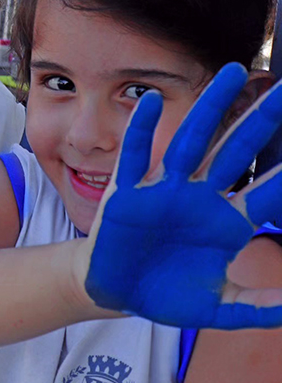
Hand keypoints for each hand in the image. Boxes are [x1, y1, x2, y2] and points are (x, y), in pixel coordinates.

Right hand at [84, 62, 281, 328]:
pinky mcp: (127, 193)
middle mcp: (199, 198)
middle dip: (261, 122)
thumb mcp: (216, 308)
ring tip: (233, 73)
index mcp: (226, 223)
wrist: (116, 293)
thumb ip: (255, 308)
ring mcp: (163, 191)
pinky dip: (141, 130)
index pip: (269, 194)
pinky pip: (135, 157)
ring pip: (192, 143)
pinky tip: (149, 102)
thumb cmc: (165, 295)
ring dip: (211, 109)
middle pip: (236, 152)